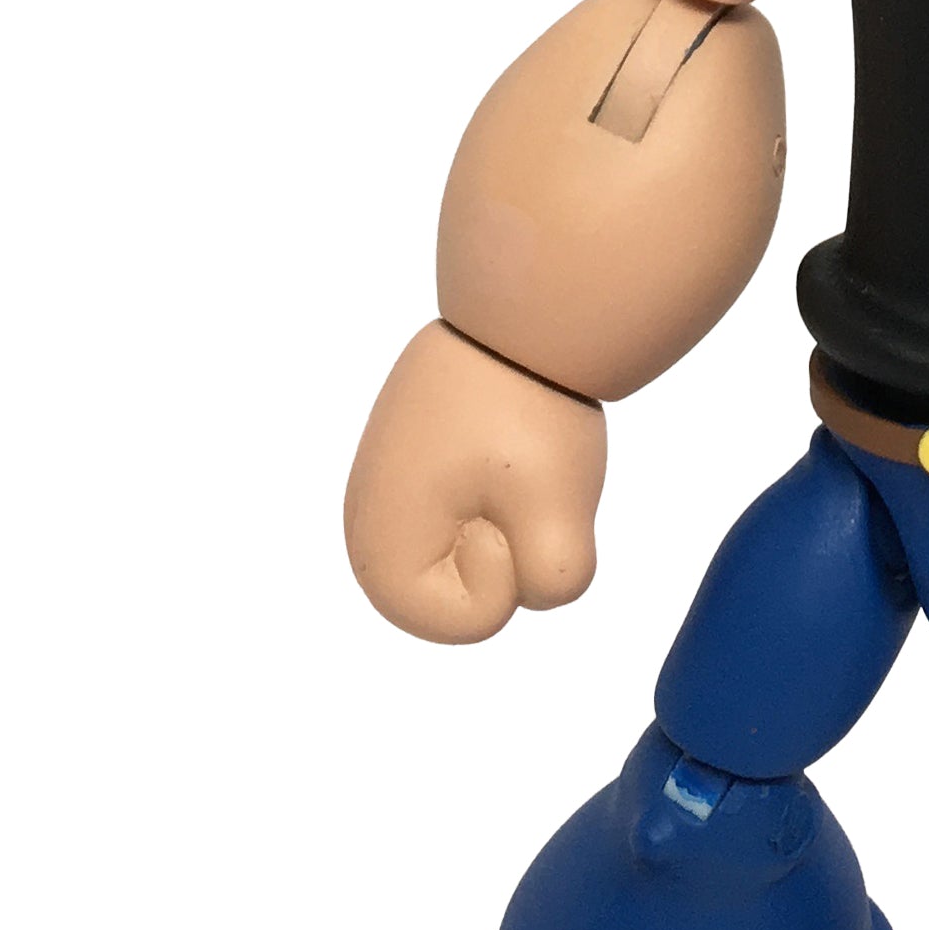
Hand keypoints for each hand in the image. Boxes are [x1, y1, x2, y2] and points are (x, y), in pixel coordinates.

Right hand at [342, 320, 605, 642]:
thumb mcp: (558, 509)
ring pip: (487, 549)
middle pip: (477, 592)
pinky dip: (508, 488)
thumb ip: (555, 579)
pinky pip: (483, 512)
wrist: (519, 308)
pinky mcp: (419, 464)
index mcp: (382, 551)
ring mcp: (392, 492)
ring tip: (512, 453)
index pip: (475, 621)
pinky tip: (503, 442)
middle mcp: (370, 528)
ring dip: (515, 515)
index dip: (510, 569)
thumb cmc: (531, 411)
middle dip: (512, 548)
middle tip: (512, 474)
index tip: (503, 499)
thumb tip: (544, 584)